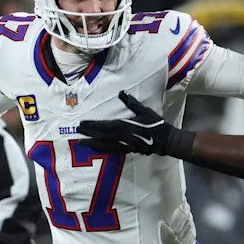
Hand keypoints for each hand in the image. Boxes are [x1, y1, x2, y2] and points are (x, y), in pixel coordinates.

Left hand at [77, 91, 195, 158]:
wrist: (166, 140)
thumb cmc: (156, 124)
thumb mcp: (145, 111)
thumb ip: (132, 103)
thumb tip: (122, 92)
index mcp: (124, 126)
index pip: (104, 126)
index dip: (92, 126)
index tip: (81, 124)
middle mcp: (122, 137)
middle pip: (101, 137)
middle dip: (88, 135)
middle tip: (77, 133)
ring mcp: (125, 145)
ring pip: (105, 146)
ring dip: (93, 144)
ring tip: (82, 144)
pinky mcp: (128, 150)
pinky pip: (112, 151)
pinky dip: (103, 150)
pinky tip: (98, 149)